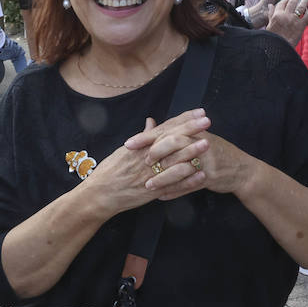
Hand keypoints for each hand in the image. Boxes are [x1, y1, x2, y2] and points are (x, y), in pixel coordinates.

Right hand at [79, 116, 208, 214]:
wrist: (100, 194)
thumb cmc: (109, 171)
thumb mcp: (124, 151)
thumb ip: (142, 137)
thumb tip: (152, 122)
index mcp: (142, 146)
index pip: (166, 128)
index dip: (183, 120)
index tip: (199, 112)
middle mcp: (147, 157)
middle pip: (172, 140)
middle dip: (191, 130)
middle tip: (208, 120)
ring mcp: (151, 174)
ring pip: (174, 161)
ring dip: (191, 152)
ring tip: (208, 144)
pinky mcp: (153, 191)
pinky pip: (173, 185)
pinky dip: (187, 180)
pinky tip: (201, 175)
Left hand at [128, 110, 254, 195]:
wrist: (242, 170)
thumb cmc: (216, 153)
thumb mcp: (198, 137)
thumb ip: (173, 132)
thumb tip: (149, 124)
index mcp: (194, 131)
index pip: (167, 130)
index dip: (147, 137)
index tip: (129, 143)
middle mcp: (200, 142)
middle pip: (174, 143)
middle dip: (155, 153)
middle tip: (142, 163)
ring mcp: (206, 160)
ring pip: (180, 167)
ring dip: (163, 178)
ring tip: (148, 186)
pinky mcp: (211, 176)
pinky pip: (189, 185)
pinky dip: (175, 192)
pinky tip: (161, 197)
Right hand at [266, 0, 307, 46]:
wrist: (279, 48)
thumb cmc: (273, 37)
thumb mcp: (269, 24)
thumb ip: (270, 14)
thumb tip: (270, 6)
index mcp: (277, 15)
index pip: (282, 2)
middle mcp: (285, 16)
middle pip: (292, 1)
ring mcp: (294, 20)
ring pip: (301, 6)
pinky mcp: (301, 25)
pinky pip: (307, 15)